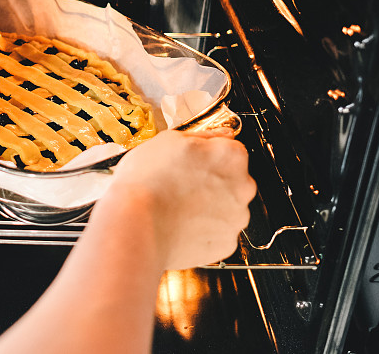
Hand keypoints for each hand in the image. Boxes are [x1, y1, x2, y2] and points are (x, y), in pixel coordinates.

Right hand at [93, 129, 255, 270]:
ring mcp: (236, 218)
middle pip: (232, 179)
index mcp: (231, 156)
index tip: (191, 162)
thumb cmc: (147, 181)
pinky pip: (217, 233)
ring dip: (207, 206)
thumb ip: (204, 135)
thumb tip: (222, 134)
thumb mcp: (169, 140)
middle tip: (180, 183)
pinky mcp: (225, 244)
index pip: (229, 148)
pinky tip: (180, 224)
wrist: (135, 225)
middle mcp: (242, 187)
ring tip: (176, 206)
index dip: (206, 154)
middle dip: (211, 181)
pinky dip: (203, 230)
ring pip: (225, 207)